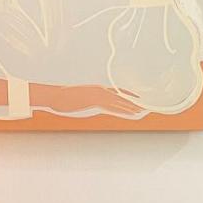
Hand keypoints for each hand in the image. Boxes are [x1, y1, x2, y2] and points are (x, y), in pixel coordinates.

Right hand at [29, 83, 145, 117]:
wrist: (55, 96)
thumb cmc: (62, 98)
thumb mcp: (77, 99)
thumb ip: (86, 101)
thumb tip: (89, 104)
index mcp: (97, 90)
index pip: (117, 92)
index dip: (128, 96)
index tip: (139, 99)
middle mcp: (101, 90)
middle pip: (121, 97)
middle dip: (134, 102)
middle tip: (148, 107)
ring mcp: (99, 95)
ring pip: (120, 102)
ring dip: (133, 107)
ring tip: (145, 111)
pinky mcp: (96, 100)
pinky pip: (114, 106)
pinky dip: (125, 109)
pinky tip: (133, 113)